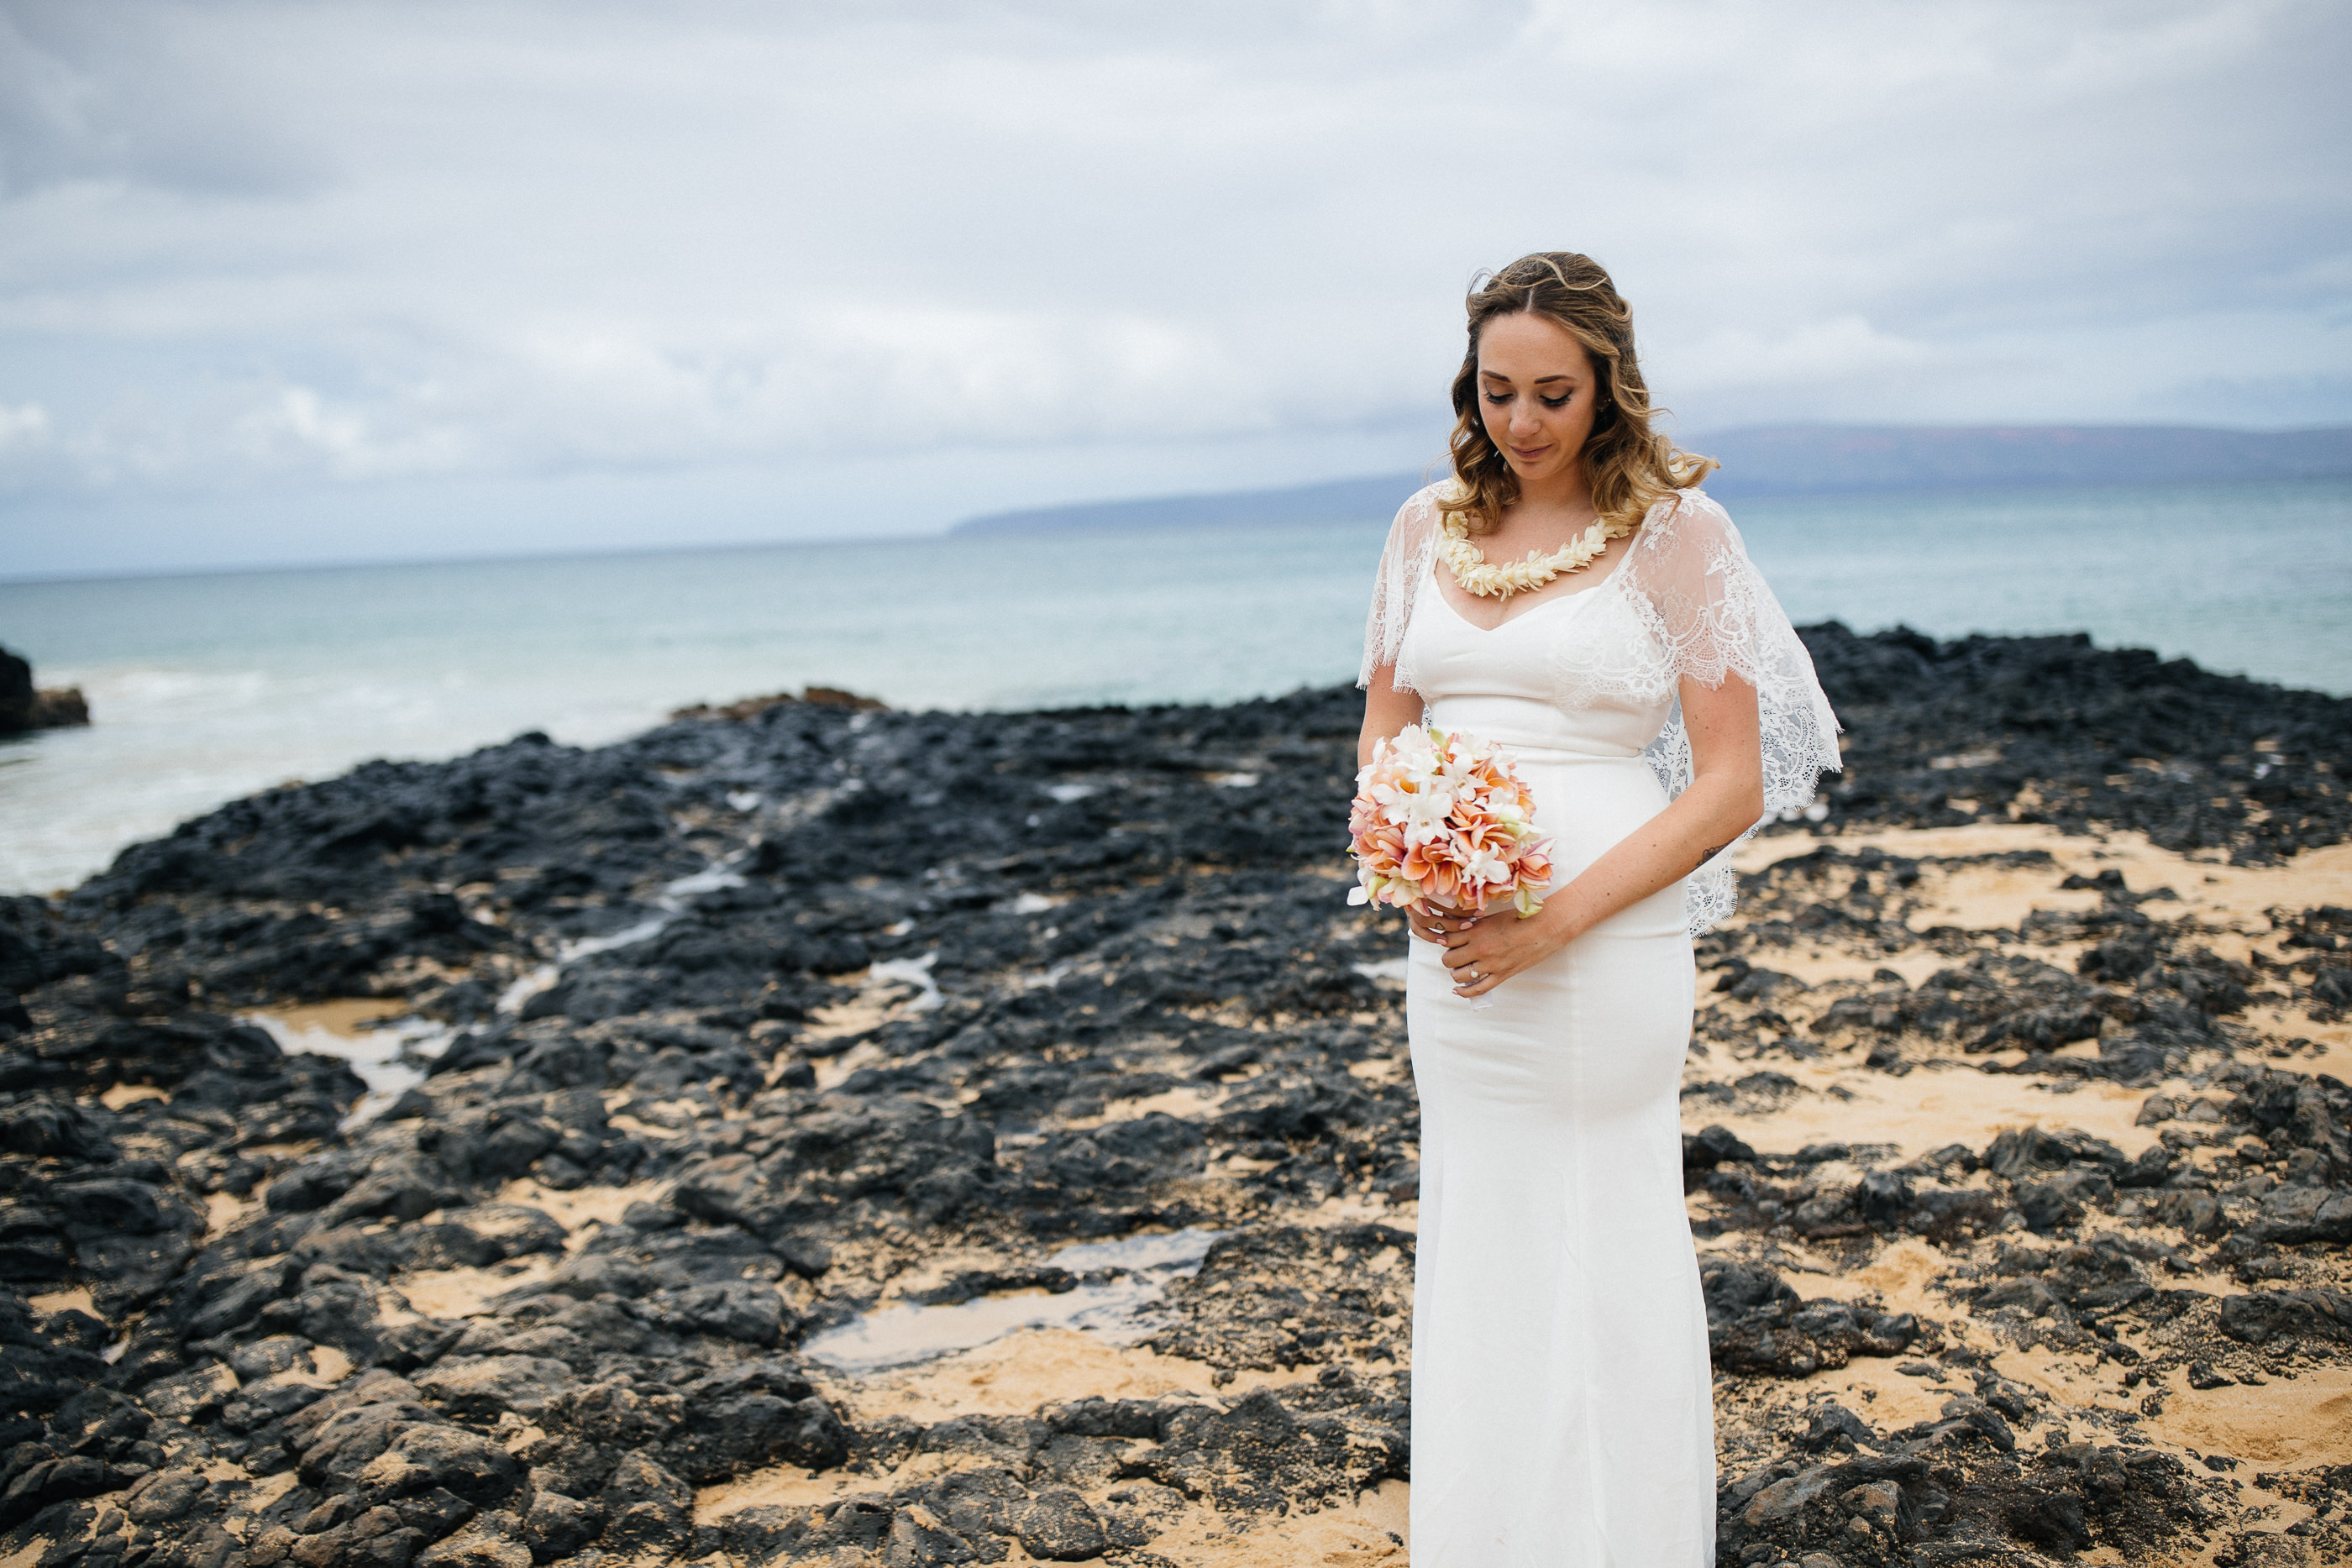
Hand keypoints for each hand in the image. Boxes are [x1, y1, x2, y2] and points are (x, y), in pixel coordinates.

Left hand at [1430, 899, 1570, 998]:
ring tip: (1461, 968)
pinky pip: (1477, 989)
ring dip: (1456, 973)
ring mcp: (1490, 964)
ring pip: (1459, 976)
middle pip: (1448, 960)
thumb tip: (1458, 930)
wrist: (1544, 929)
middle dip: (1449, 958)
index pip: (1446, 940)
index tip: (1447, 941)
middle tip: (1455, 955)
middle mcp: (1480, 949)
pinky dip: (1464, 992)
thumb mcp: (1492, 917)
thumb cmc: (1520, 919)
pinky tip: (1458, 991)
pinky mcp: (1501, 975)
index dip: (1444, 941)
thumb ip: (1474, 925)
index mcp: (1476, 931)